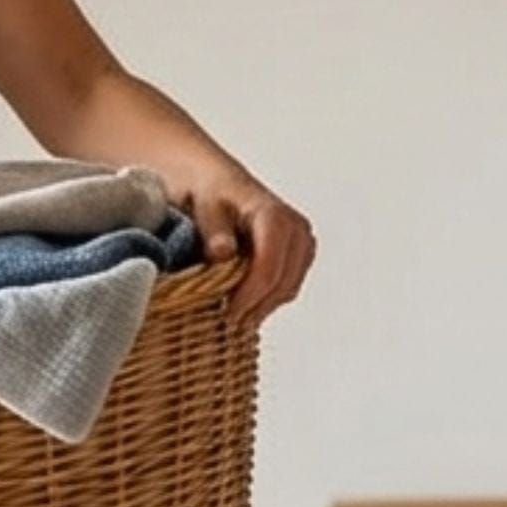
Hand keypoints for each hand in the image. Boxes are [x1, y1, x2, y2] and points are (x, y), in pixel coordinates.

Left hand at [184, 175, 315, 331]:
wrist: (217, 182)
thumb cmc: (209, 194)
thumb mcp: (204, 207)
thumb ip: (214, 230)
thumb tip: (222, 253)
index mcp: (274, 217)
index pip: (269, 269)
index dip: (249, 296)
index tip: (228, 313)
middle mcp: (296, 229)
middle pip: (282, 283)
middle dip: (256, 307)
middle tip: (228, 324)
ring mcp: (301, 242)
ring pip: (288, 288)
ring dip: (263, 307)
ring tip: (235, 320)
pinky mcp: (299, 253)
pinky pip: (288, 284)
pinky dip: (269, 299)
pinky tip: (247, 307)